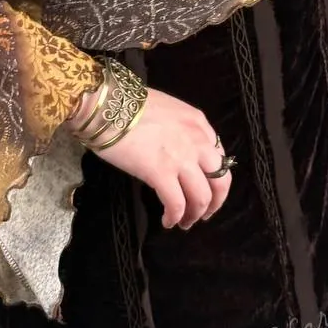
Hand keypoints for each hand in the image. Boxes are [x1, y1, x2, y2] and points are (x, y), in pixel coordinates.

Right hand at [65, 85, 233, 229]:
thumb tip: (177, 150)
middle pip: (221, 181)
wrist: (106, 104)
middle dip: (214, 203)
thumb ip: (180, 130)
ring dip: (194, 215)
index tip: (206, 190)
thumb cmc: (128, 104)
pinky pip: (176, 204)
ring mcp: (181, 158)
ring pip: (202, 197)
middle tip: (203, 215)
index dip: (215, 180)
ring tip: (183, 223)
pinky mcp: (161, 173)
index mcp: (199, 124)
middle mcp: (197, 142)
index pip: (220, 158)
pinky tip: (167, 221)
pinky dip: (175, 217)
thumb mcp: (167, 110)